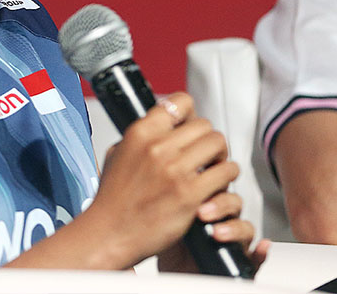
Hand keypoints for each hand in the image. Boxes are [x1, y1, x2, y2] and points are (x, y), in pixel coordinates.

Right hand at [83, 92, 240, 266]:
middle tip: (205, 153)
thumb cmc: (113, 199)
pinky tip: (216, 184)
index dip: (190, 113)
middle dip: (207, 139)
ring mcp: (174, 170)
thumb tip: (162, 124)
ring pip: (218, 144)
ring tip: (213, 168)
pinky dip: (225, 176)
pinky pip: (225, 172)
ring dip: (219, 156)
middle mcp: (157, 147)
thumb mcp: (117, 154)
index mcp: (140, 133)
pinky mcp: (190, 194)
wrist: (111, 233)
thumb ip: (140, 137)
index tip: (191, 125)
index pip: (179, 102)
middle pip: (204, 125)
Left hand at [157, 191, 270, 272]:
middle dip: (220, 205)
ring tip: (217, 234)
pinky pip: (257, 258)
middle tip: (202, 213)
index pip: (218, 187)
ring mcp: (234, 242)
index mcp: (208, 207)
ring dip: (235, 228)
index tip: (198, 180)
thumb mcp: (167, 222)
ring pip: (245, 228)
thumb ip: (173, 204)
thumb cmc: (172, 247)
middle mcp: (224, 221)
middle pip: (233, 203)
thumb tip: (170, 183)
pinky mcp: (242, 264)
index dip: (213, 181)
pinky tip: (261, 247)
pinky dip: (261, 252)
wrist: (175, 275)